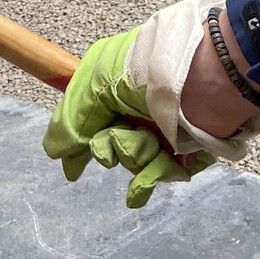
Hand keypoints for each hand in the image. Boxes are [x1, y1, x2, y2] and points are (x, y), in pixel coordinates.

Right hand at [43, 0, 259, 207]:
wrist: (205, 77)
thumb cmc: (146, 71)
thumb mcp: (95, 84)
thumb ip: (71, 119)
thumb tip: (54, 152)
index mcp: (117, 85)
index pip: (91, 121)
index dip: (80, 144)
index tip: (73, 169)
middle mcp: (138, 108)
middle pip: (109, 146)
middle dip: (109, 148)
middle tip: (118, 136)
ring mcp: (162, 130)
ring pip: (132, 161)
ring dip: (133, 155)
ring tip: (148, 142)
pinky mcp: (184, 149)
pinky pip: (158, 174)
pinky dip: (151, 178)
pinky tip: (143, 187)